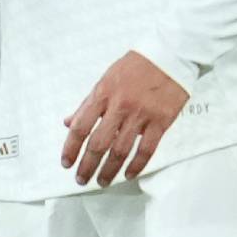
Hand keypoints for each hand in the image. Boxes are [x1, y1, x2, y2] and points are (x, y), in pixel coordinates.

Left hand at [61, 51, 188, 185]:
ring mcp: (141, 115)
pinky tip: (128, 174)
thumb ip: (88, 103)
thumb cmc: (135, 66)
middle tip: (81, 179)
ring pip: (121, 150)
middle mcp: (120, 106)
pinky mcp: (161, 121)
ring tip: (102, 181)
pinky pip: (146, 149)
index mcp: (103, 94)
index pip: (81, 126)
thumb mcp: (106, 78)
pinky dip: (136, 165)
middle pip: (99, 143)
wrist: (170, 55)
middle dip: (87, 165)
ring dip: (109, 170)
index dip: (71, 148)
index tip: (66, 162)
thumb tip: (68, 122)